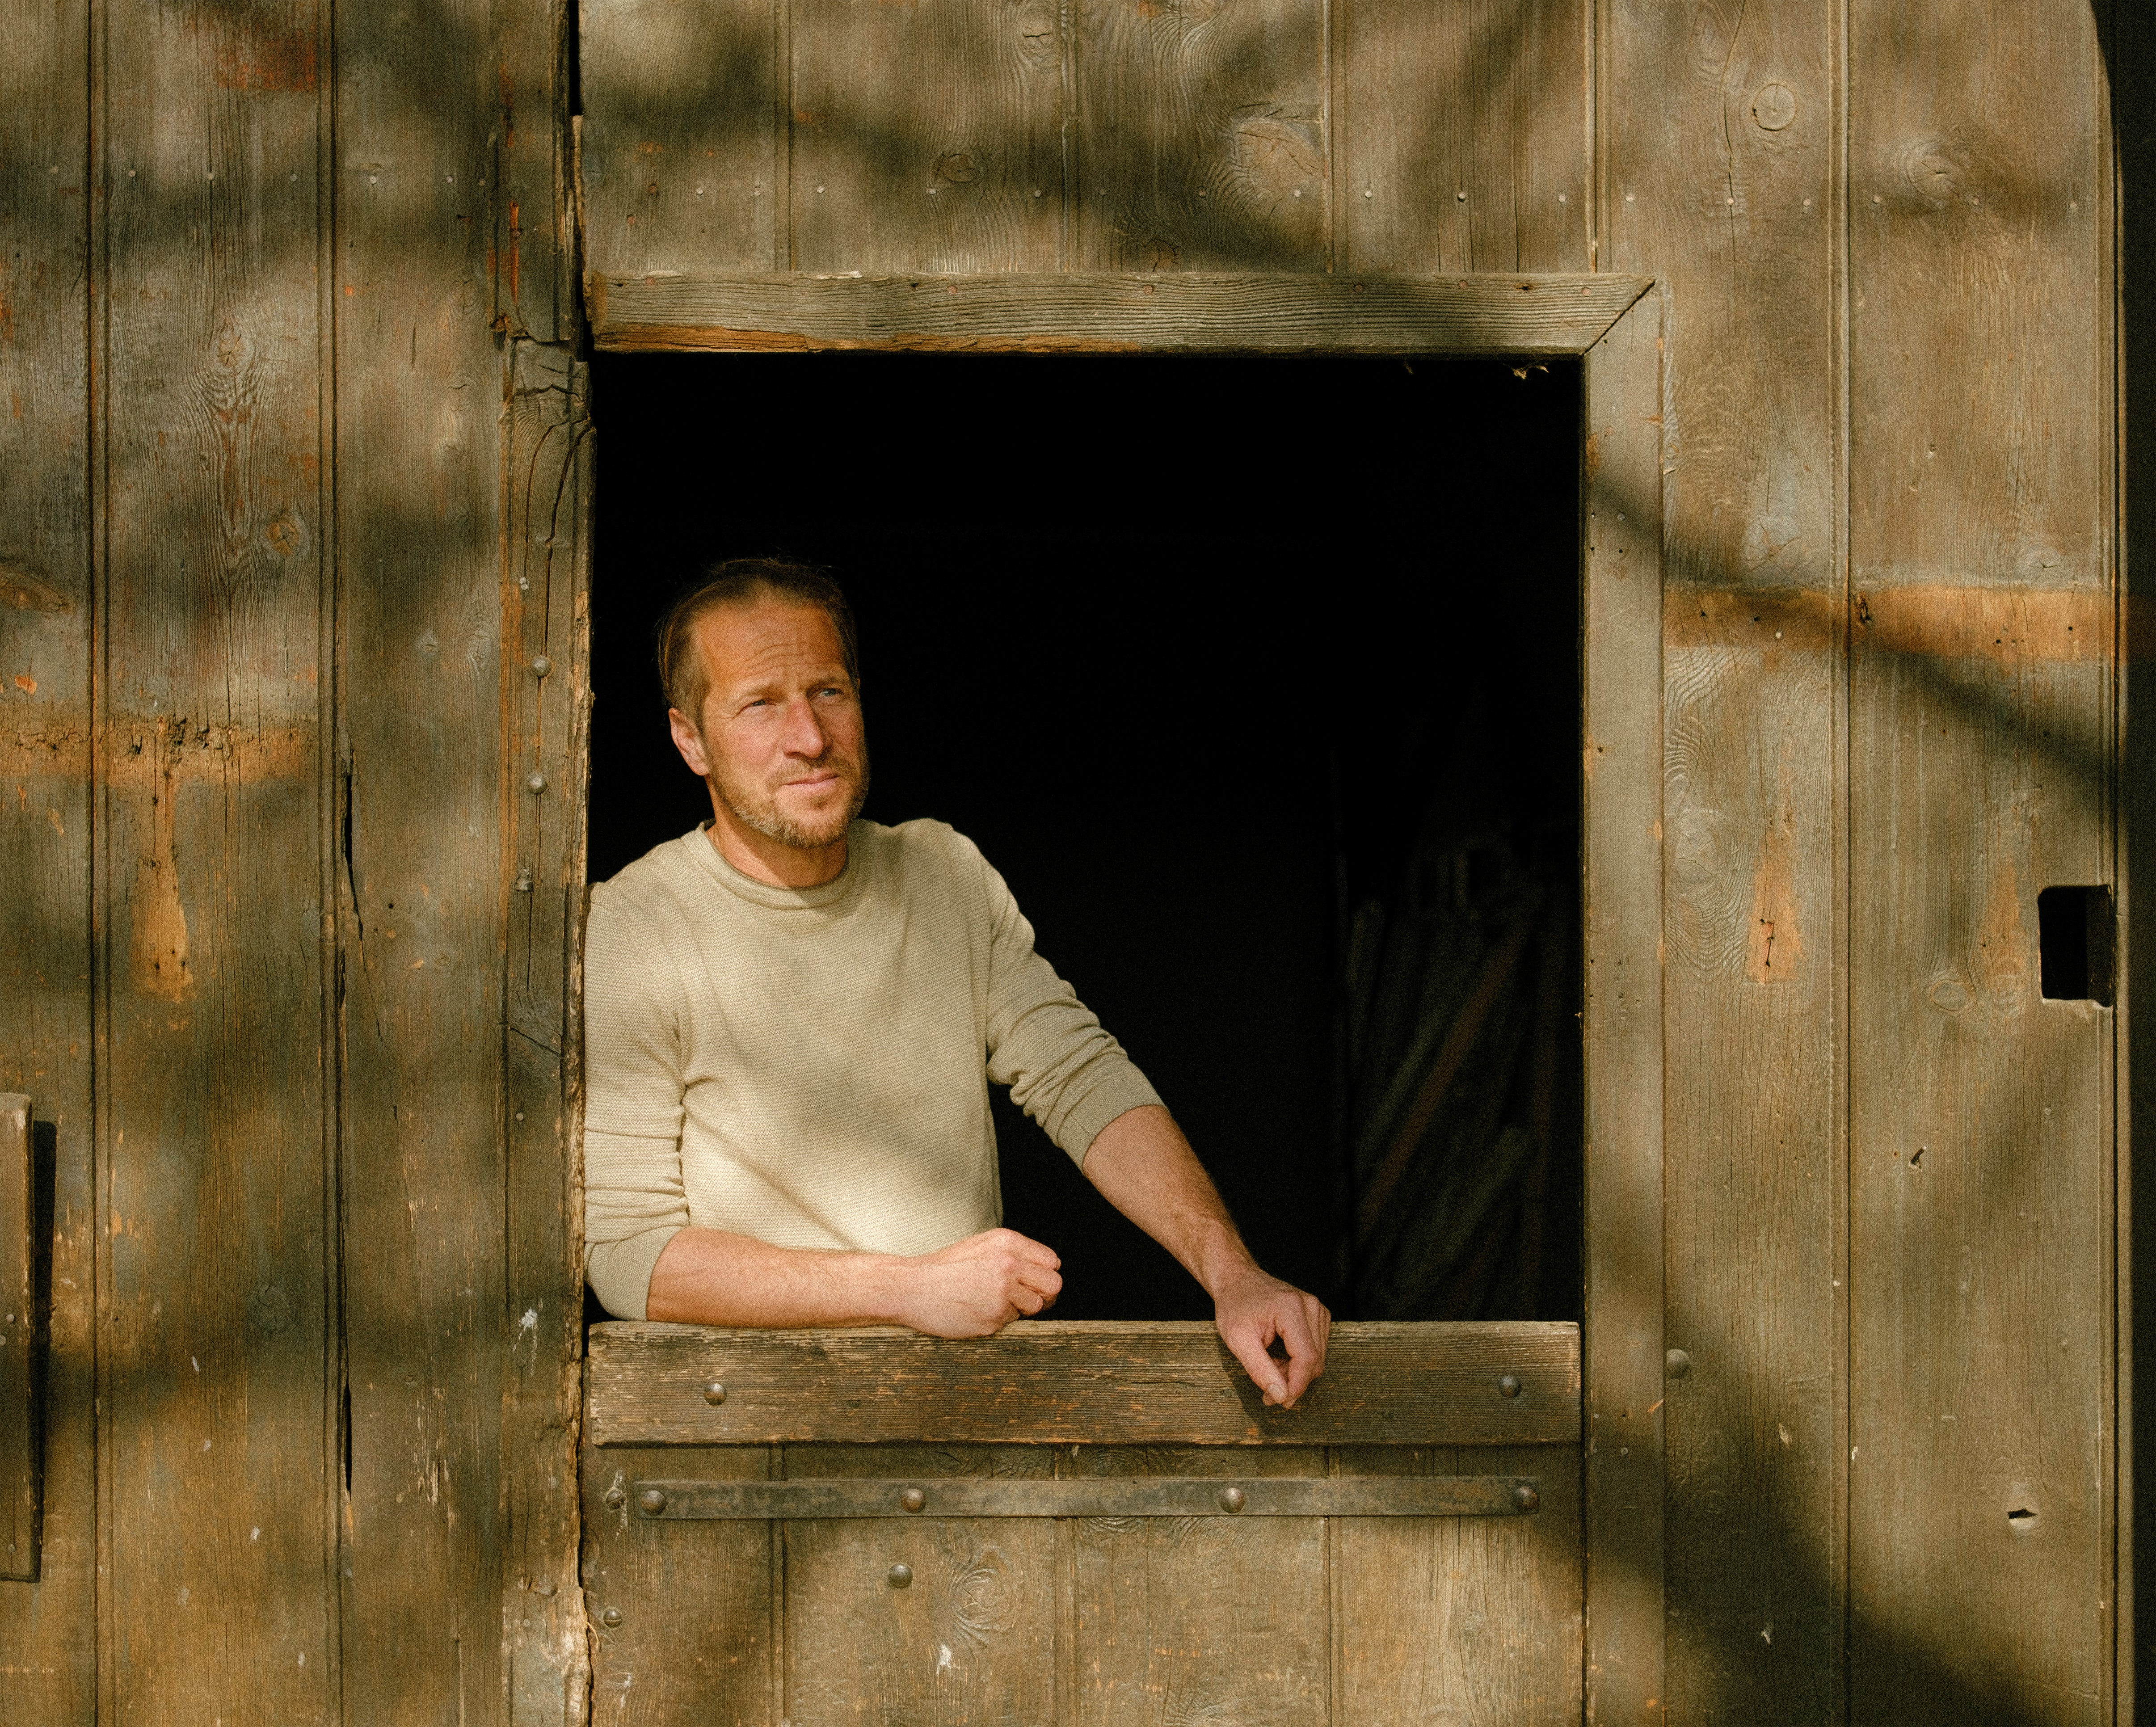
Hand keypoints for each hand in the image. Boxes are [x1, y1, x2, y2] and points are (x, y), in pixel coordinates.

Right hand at [894, 1228, 1062, 1337]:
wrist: (911, 1287)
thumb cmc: (945, 1268)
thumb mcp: (982, 1246)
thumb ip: (1014, 1254)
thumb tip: (1045, 1270)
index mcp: (1007, 1242)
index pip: (1052, 1261)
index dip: (1043, 1274)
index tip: (1032, 1282)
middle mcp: (1009, 1264)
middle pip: (1054, 1285)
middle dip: (1043, 1295)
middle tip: (1025, 1299)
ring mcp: (1002, 1292)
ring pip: (1035, 1306)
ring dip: (1020, 1309)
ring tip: (992, 1303)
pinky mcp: (994, 1317)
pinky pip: (1011, 1323)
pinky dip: (998, 1320)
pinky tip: (976, 1311)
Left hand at [1213, 1266, 1330, 1407]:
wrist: (1237, 1280)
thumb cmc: (1234, 1306)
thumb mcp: (1238, 1340)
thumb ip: (1260, 1370)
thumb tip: (1282, 1397)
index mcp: (1291, 1309)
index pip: (1307, 1358)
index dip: (1296, 1386)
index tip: (1279, 1402)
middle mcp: (1310, 1306)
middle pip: (1315, 1360)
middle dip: (1292, 1381)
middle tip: (1267, 1389)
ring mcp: (1317, 1308)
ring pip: (1317, 1357)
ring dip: (1295, 1372)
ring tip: (1270, 1367)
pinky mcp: (1318, 1314)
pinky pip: (1317, 1348)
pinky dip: (1299, 1361)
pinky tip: (1279, 1357)